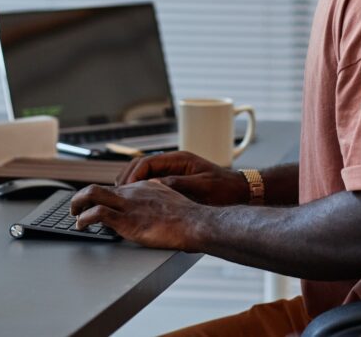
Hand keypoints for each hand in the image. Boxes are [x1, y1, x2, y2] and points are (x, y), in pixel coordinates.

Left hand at [69, 180, 207, 250]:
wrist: (195, 223)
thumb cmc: (190, 217)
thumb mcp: (174, 200)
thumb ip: (162, 199)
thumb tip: (158, 204)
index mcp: (145, 187)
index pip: (117, 187)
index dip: (103, 196)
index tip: (97, 203)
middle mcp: (133, 192)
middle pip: (98, 187)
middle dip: (81, 197)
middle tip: (76, 207)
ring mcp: (128, 205)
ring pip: (92, 195)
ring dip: (77, 204)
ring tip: (73, 215)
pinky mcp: (126, 220)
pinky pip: (97, 214)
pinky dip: (84, 219)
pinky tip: (81, 225)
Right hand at [116, 151, 248, 205]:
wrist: (242, 192)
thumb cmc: (225, 189)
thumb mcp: (202, 187)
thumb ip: (178, 184)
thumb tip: (154, 184)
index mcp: (179, 159)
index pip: (146, 162)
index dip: (132, 175)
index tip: (124, 189)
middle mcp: (175, 162)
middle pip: (141, 166)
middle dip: (127, 178)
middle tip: (117, 194)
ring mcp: (175, 171)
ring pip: (145, 174)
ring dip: (133, 184)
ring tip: (123, 198)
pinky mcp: (177, 181)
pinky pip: (153, 182)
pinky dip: (142, 189)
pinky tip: (138, 201)